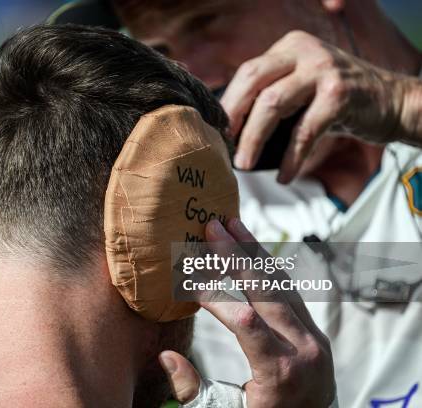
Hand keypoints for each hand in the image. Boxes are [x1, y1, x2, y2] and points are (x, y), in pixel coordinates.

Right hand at [161, 218, 334, 407]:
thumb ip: (192, 389)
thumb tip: (165, 356)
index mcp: (278, 372)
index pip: (244, 322)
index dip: (213, 297)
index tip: (188, 281)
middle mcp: (302, 350)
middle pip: (267, 291)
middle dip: (236, 256)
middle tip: (213, 227)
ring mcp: (314, 338)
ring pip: (283, 284)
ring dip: (255, 252)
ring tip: (233, 224)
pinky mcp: (316, 332)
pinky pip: (292, 292)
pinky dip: (270, 268)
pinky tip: (252, 250)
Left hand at [221, 30, 412, 182]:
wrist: (392, 102)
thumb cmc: (337, 100)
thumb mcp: (301, 86)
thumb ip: (270, 93)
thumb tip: (227, 124)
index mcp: (289, 48)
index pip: (247, 72)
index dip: (228, 103)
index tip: (216, 131)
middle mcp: (304, 52)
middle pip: (253, 82)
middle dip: (233, 117)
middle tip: (222, 146)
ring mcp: (323, 70)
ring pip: (272, 104)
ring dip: (253, 139)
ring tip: (244, 164)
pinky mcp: (339, 94)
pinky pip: (304, 131)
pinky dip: (291, 157)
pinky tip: (284, 176)